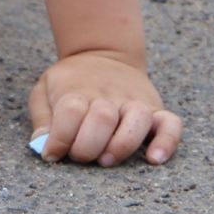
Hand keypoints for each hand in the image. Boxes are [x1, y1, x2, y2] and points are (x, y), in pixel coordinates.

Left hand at [28, 50, 181, 166]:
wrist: (103, 54)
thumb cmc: (72, 82)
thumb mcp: (46, 89)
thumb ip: (42, 117)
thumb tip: (43, 146)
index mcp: (77, 91)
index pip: (69, 112)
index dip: (59, 139)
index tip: (53, 153)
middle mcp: (108, 96)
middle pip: (102, 118)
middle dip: (88, 146)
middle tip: (81, 156)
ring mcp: (135, 102)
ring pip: (137, 120)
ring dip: (122, 144)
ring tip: (107, 159)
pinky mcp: (156, 109)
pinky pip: (171, 125)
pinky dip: (167, 143)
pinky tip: (154, 159)